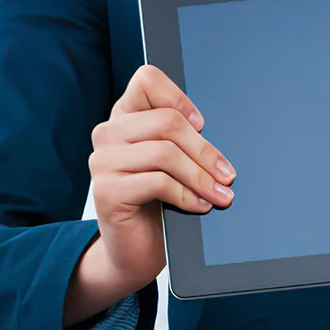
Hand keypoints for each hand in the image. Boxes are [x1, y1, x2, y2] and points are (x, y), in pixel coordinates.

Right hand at [63, 65, 234, 326]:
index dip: (179, 98)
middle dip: (204, 150)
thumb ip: (179, 139)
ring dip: (201, 176)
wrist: (132, 250)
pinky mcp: (106, 191)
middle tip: (227, 174)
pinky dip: (187, 195)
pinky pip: (158, 182)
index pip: (147, 79)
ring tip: (221, 194)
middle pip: (166, 121)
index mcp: (124, 116)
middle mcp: (108, 133)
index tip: (201, 124)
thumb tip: (211, 134)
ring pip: (165, 153)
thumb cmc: (157, 201)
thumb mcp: (171, 162)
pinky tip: (200, 206)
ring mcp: (103, 161)